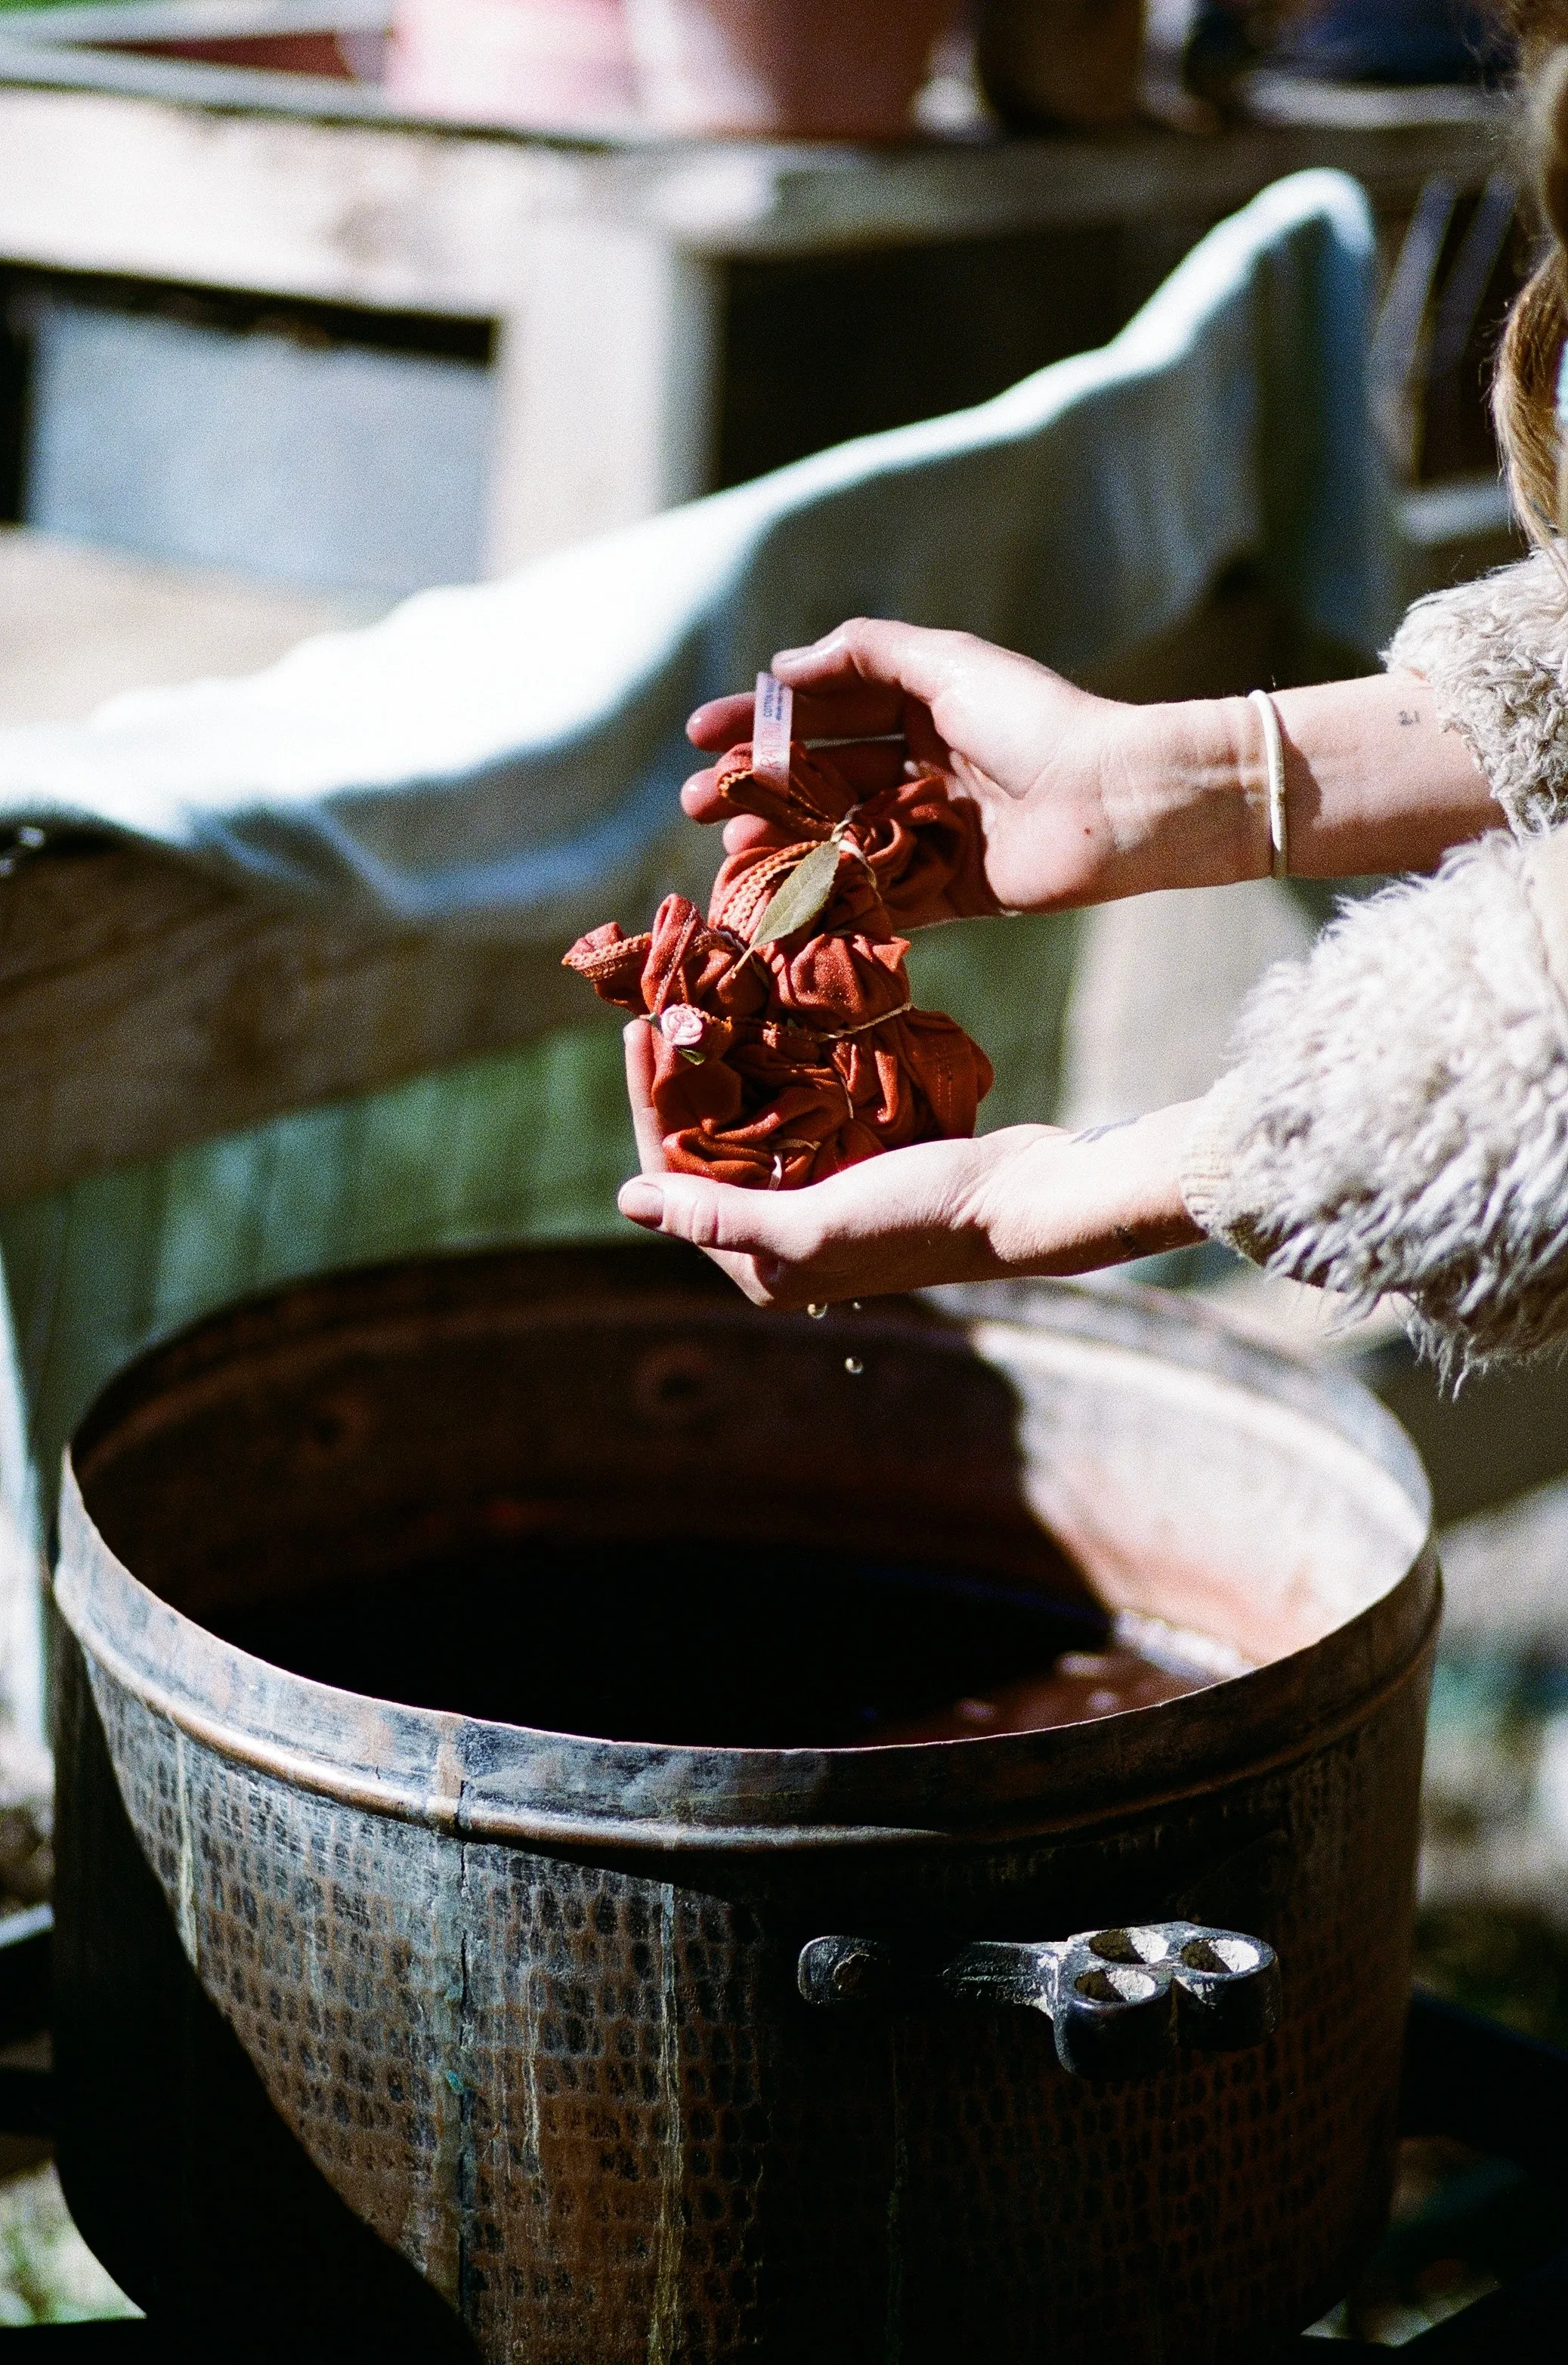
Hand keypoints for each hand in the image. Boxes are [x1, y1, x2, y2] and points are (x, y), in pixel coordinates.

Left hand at [616, 1022, 1202, 1307]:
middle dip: (682, 1078)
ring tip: (702, 997)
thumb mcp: (814, 1222)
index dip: (649, 1103)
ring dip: (723, 1065)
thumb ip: (721, 1215)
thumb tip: (628, 1199)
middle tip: (664, 1000)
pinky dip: (772, 1068)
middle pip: (705, 1147)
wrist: (1025, 1196)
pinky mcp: (852, 1163)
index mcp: (761, 1267)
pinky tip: (758, 1016)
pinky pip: (793, 1110)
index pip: (675, 1179)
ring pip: (746, 1123)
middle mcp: (781, 1238)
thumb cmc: (922, 1215)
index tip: (638, 1029)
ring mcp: (818, 1197)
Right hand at [682, 619, 1261, 918]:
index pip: (823, 713)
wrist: (1115, 802)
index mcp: (923, 708)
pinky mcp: (954, 890)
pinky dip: (832, 893)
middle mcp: (925, 767)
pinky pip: (882, 894)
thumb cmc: (1037, 722)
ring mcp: (935, 830)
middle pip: (820, 777)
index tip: (699, 736)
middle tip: (696, 805)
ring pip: (839, 835)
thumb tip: (784, 668)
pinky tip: (782, 896)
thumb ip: (865, 655)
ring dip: (781, 841)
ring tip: (731, 848)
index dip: (759, 722)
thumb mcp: (947, 664)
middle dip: (755, 787)